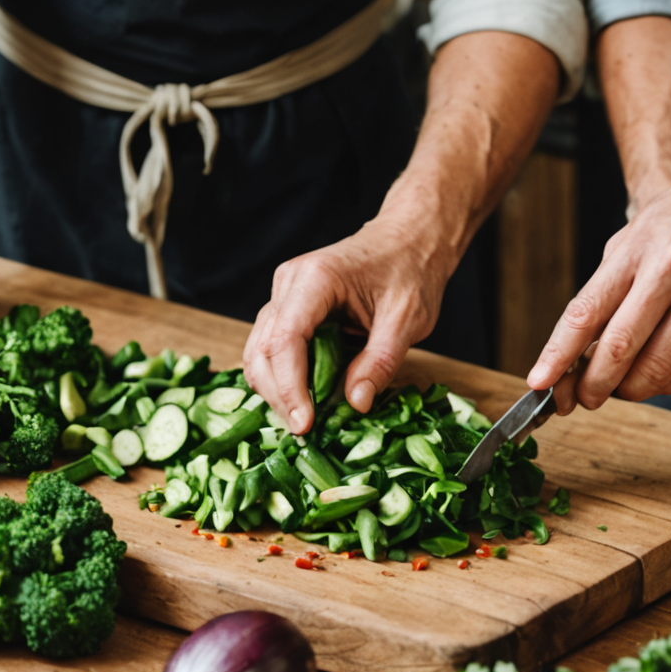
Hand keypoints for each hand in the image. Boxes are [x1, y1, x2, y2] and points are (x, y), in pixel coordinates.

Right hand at [244, 215, 457, 433]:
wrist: (410, 240)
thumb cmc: (411, 270)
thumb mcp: (408, 319)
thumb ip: (380, 361)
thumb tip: (356, 404)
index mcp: (316, 279)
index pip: (285, 340)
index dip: (289, 387)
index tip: (305, 424)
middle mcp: (288, 285)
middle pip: (262, 351)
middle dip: (279, 396)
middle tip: (306, 431)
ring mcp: (284, 296)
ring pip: (259, 353)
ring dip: (276, 390)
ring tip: (305, 419)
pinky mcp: (288, 309)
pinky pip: (272, 349)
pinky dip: (282, 378)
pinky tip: (304, 399)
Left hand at [527, 115, 670, 409]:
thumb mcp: (648, 223)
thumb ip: (615, 278)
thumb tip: (584, 341)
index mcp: (646, 247)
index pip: (587, 313)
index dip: (557, 356)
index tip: (538, 383)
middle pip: (620, 354)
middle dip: (592, 387)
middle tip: (582, 396)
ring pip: (659, 374)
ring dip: (632, 389)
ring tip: (624, 381)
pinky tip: (665, 365)